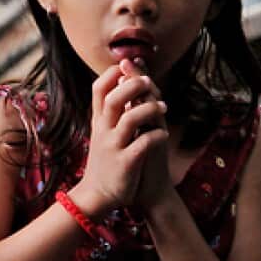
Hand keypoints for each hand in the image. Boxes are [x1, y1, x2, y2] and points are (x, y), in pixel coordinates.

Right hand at [73, 61, 168, 216]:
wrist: (97, 195)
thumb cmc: (106, 161)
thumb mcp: (102, 133)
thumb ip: (111, 111)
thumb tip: (121, 83)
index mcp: (98, 122)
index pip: (98, 90)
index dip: (112, 74)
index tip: (126, 66)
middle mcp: (103, 131)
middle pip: (113, 99)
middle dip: (132, 86)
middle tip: (148, 82)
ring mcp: (114, 147)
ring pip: (130, 119)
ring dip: (149, 109)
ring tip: (163, 107)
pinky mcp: (126, 163)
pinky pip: (143, 144)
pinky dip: (156, 136)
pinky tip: (162, 135)